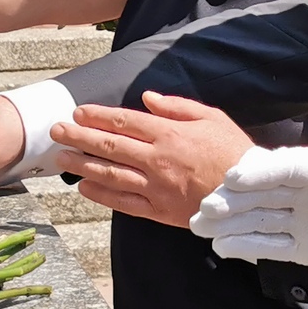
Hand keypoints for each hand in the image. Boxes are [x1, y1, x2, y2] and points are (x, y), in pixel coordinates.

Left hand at [50, 93, 251, 226]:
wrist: (251, 194)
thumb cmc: (234, 151)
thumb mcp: (212, 117)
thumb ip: (177, 106)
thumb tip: (147, 98)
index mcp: (169, 134)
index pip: (125, 122)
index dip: (98, 116)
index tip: (78, 112)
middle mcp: (157, 159)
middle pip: (110, 145)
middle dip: (79, 137)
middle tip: (56, 131)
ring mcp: (156, 186)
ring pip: (111, 173)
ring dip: (82, 164)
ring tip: (60, 158)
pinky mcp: (159, 210)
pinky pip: (124, 202)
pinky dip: (102, 194)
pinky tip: (84, 187)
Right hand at [192, 146, 307, 276]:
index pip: (286, 167)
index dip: (261, 171)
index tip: (234, 178)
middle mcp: (307, 190)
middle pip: (263, 191)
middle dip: (233, 198)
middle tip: (206, 208)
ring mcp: (302, 218)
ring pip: (258, 217)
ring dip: (229, 221)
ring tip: (198, 226)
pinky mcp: (303, 246)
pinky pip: (269, 245)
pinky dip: (245, 245)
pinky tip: (221, 247)